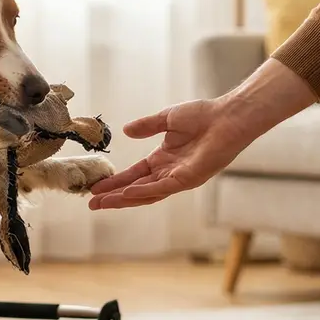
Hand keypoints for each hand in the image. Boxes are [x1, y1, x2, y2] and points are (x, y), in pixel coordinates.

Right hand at [87, 99, 249, 209]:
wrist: (227, 117)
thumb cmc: (204, 115)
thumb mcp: (167, 119)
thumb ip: (147, 126)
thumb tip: (126, 131)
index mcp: (163, 160)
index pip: (134, 175)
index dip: (115, 181)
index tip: (96, 186)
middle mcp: (169, 173)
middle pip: (136, 189)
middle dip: (114, 197)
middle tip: (92, 204)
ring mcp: (178, 178)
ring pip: (146, 194)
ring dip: (124, 199)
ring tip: (103, 203)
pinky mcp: (188, 179)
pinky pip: (162, 188)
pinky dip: (143, 192)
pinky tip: (127, 194)